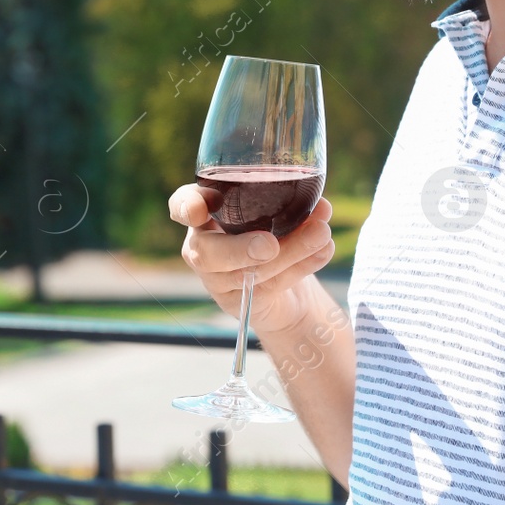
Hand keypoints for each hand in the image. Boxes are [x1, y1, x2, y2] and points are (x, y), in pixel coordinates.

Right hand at [169, 184, 334, 338]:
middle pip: (207, 254)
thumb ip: (292, 202)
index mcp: (204, 214)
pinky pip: (269, 287)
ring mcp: (219, 279)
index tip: (205, 204)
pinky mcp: (240, 301)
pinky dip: (301, 267)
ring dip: (289, 253)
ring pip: (247, 273)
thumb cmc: (269, 230)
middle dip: (239, 249)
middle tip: (270, 245)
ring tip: (321, 235)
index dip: (187, 206)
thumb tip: (322, 206)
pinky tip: (323, 252)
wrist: (279, 286)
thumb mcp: (273, 211)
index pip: (181, 207)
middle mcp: (204, 246)